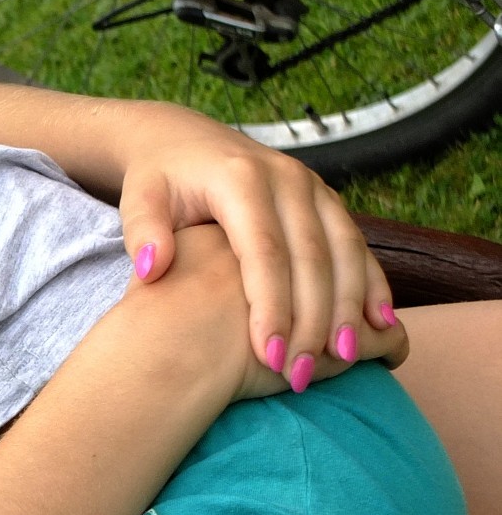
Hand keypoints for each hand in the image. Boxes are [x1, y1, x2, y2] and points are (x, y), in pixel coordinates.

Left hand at [114, 111, 394, 378]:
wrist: (183, 140)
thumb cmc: (158, 180)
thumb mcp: (139, 197)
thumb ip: (143, 232)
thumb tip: (151, 270)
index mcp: (240, 180)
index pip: (263, 252)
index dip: (270, 306)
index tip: (267, 356)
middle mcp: (286, 179)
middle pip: (311, 257)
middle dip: (311, 319)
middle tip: (302, 374)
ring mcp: (313, 188)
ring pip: (344, 251)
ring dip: (348, 307)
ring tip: (341, 358)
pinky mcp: (327, 200)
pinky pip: (356, 244)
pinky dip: (371, 283)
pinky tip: (377, 325)